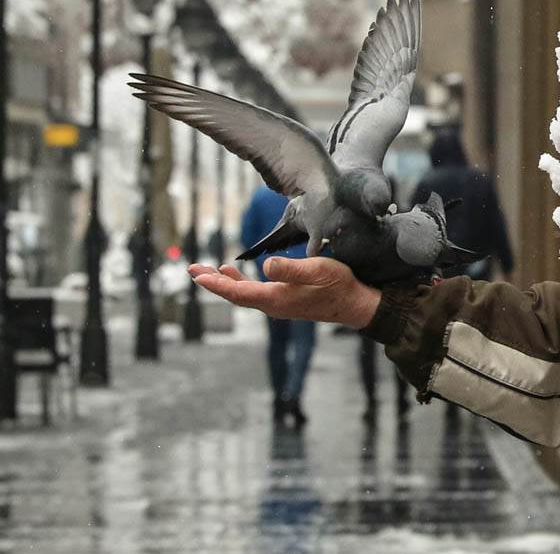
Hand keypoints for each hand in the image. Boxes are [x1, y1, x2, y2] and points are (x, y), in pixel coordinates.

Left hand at [188, 257, 380, 328]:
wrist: (355, 304)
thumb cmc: (338, 285)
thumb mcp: (317, 271)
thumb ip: (291, 269)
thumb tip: (264, 266)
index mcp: (276, 299)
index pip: (238, 292)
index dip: (216, 283)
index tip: (197, 275)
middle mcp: (273, 305)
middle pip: (235, 294)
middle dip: (213, 281)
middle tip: (192, 269)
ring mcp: (278, 304)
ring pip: (244, 294)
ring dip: (225, 282)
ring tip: (208, 270)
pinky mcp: (285, 301)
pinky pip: (255, 293)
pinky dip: (241, 283)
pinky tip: (238, 274)